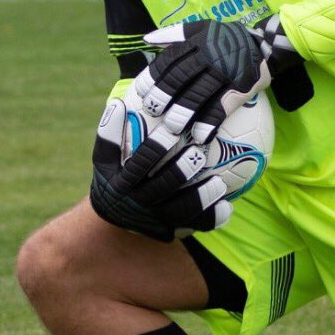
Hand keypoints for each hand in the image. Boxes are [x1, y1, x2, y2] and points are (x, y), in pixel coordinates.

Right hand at [89, 98, 232, 242]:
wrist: (118, 214)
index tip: (171, 131)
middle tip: (199, 153)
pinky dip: (212, 217)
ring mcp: (155, 220)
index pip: (138, 164)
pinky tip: (228, 205)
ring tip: (219, 182)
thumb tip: (120, 103)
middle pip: (161, 189)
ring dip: (200, 197)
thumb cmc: (118, 172)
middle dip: (180, 171)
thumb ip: (111, 131)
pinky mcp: (171, 231)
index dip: (155, 149)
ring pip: (180, 212)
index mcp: (121, 183)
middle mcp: (137, 204)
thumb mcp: (106, 155)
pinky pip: (195, 226)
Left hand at [134, 14, 298, 143]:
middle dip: (164, 95)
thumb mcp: (203, 28)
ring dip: (183, 112)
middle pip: (181, 77)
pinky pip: (222, 107)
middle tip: (153, 111)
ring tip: (172, 128)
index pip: (170, 59)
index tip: (141, 92)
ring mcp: (226, 72)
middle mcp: (210, 56)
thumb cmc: (227, 39)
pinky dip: (210, 123)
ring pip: (199, 93)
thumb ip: (174, 34)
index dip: (153, 76)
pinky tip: (200, 137)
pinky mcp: (241, 88)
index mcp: (197, 42)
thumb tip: (146, 39)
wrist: (266, 46)